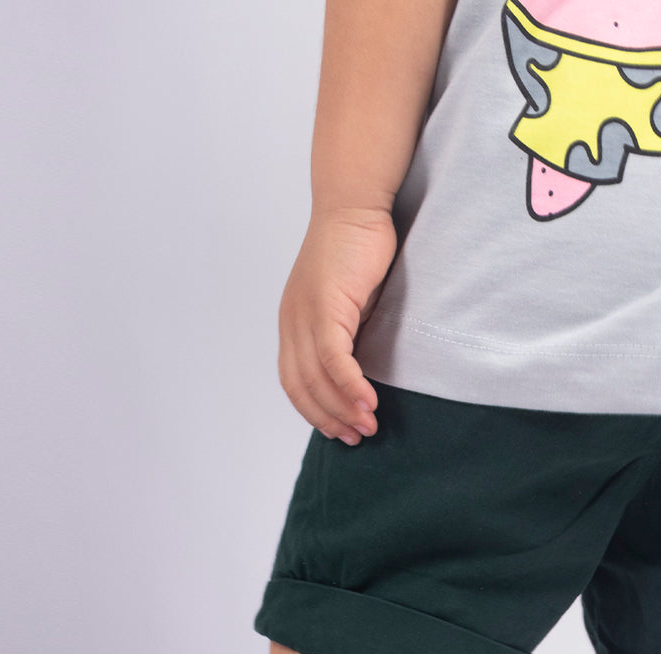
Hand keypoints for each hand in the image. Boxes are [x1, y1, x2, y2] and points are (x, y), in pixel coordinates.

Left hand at [278, 209, 397, 442]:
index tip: (340, 431)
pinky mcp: (325, 306)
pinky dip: (350, 385)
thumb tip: (357, 370)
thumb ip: (344, 334)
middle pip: (302, 387)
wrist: (354, 208)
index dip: (315, 412)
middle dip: (329, 418)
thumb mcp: (346, 303)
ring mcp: (305, 314)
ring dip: (343, 408)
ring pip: (317, 378)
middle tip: (357, 437)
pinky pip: (333, 358)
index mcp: (293, 324)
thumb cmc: (355, 252)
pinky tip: (368, 402)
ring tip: (368, 426)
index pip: (294, 382)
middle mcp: (292, 322)